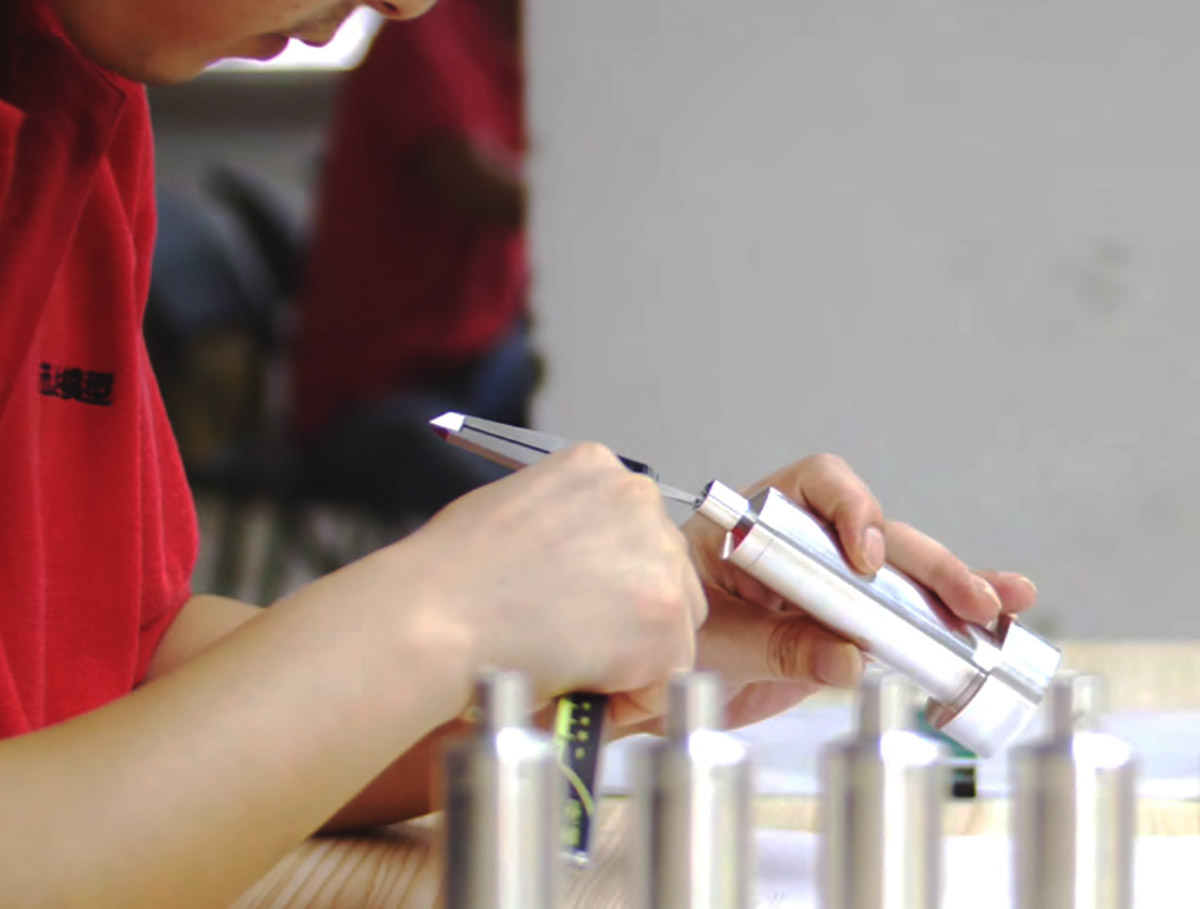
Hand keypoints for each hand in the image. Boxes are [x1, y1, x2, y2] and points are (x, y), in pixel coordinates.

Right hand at [405, 442, 706, 724]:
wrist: (434, 617)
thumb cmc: (449, 575)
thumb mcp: (512, 510)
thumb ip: (566, 529)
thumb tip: (584, 573)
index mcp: (599, 467)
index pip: (635, 532)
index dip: (609, 583)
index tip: (582, 609)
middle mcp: (638, 498)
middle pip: (667, 574)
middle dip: (630, 618)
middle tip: (575, 646)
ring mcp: (657, 556)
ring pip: (675, 625)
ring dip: (632, 657)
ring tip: (567, 661)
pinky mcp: (663, 616)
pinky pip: (666, 677)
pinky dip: (627, 697)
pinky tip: (575, 680)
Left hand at [680, 454, 1038, 729]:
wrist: (661, 688)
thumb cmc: (668, 639)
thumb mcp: (713, 641)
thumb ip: (776, 646)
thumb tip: (851, 657)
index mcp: (759, 524)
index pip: (816, 486)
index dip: (850, 510)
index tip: (865, 560)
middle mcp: (805, 546)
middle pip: (879, 534)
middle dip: (926, 563)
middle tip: (964, 597)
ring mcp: (833, 587)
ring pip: (905, 576)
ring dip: (955, 588)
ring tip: (1004, 604)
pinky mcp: (852, 628)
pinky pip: (905, 619)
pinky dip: (950, 622)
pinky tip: (1001, 618)